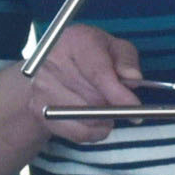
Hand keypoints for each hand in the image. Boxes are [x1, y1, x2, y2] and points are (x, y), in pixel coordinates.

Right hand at [25, 23, 149, 138]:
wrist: (49, 63)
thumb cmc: (88, 53)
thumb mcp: (113, 47)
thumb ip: (126, 59)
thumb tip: (132, 77)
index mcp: (74, 41)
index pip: (97, 73)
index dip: (118, 92)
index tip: (135, 106)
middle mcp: (51, 63)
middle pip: (93, 98)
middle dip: (113, 104)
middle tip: (121, 101)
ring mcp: (42, 88)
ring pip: (87, 117)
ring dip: (104, 118)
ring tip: (105, 106)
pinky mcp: (39, 110)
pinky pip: (76, 132)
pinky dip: (94, 132)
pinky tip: (98, 121)